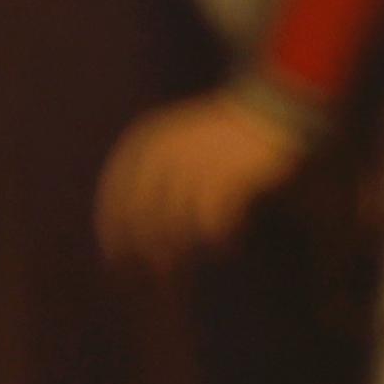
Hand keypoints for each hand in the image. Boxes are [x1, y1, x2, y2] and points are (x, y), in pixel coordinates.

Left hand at [95, 93, 307, 269]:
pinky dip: (219, 241)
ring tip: (204, 253)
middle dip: (148, 254)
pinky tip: (228, 246)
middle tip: (162, 276)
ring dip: (188, 249)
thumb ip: (148, 180)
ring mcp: (196, 164)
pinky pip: (212, 227)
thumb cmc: (220, 136)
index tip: (116, 261)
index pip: (114, 199)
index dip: (112, 234)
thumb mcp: (174, 143)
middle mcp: (166, 153)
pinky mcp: (228, 178)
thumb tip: (133, 237)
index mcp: (146, 142)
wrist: (271, 106)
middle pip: (144, 220)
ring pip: (178, 228)